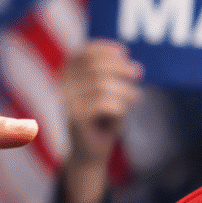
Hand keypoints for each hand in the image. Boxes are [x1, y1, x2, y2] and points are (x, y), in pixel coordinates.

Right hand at [60, 39, 143, 202]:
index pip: (85, 52)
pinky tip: (124, 111)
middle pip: (94, 66)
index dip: (106, 49)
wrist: (91, 153)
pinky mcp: (74, 118)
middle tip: (139, 74)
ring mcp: (66, 101)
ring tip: (136, 97)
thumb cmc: (102, 119)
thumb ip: (113, 75)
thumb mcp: (109, 91)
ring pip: (101, 84)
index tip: (125, 53)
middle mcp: (62, 85)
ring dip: (124, 90)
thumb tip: (129, 64)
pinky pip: (102, 103)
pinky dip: (120, 105)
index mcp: (67, 75)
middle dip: (120, 67)